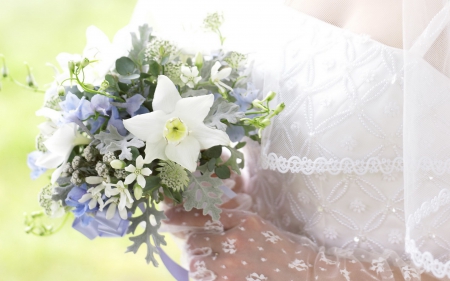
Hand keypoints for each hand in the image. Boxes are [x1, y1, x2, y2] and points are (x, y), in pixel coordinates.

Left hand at [163, 194, 315, 280]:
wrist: (306, 272)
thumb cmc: (283, 248)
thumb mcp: (259, 225)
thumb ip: (235, 221)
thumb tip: (209, 222)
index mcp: (245, 219)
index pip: (205, 215)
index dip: (182, 217)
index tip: (167, 217)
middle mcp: (237, 238)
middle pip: (195, 241)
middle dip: (192, 247)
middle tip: (197, 251)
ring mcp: (234, 262)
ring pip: (195, 263)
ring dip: (196, 264)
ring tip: (206, 266)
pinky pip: (206, 279)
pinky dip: (205, 277)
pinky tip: (214, 275)